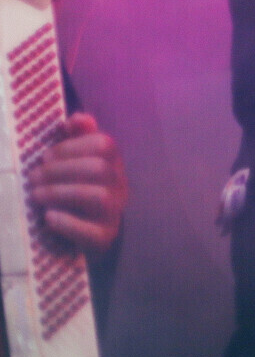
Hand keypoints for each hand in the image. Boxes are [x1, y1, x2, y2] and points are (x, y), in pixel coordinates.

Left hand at [26, 113, 126, 255]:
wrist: (89, 236)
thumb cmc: (78, 191)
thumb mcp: (79, 162)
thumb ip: (79, 138)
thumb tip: (76, 118)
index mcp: (114, 164)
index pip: (105, 145)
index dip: (72, 147)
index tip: (46, 156)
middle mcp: (120, 186)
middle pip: (99, 169)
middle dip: (60, 170)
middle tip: (33, 177)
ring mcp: (114, 212)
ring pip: (98, 197)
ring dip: (61, 193)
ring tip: (36, 194)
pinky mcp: (104, 238)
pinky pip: (92, 231)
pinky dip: (67, 223)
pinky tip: (48, 218)